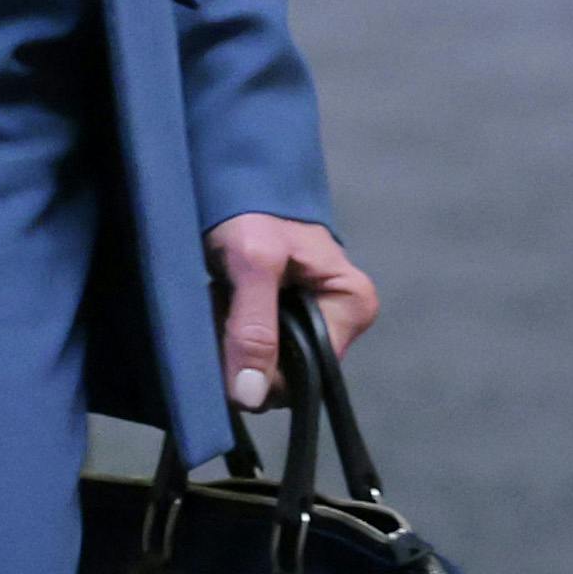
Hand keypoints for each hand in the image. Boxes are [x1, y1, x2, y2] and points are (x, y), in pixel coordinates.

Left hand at [206, 213, 379, 414]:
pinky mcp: (284, 317)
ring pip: (267, 365)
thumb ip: (254, 326)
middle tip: (221, 307)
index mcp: (353, 306)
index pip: (309, 375)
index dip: (266, 369)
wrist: (232, 176)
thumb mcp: (253, 261)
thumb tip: (251, 397)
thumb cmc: (253, 208)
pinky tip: (219, 303)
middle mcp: (340, 319)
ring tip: (219, 300)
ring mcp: (312, 320)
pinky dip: (230, 332)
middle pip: (288, 374)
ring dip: (233, 341)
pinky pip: (255, 347)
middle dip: (245, 352)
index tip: (231, 336)